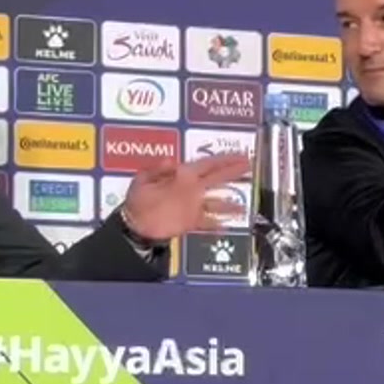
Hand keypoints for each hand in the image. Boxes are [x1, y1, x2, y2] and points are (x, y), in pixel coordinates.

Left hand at [118, 153, 250, 241]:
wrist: (134, 228)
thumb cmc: (137, 202)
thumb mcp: (143, 180)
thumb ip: (159, 170)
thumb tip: (175, 161)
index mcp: (182, 176)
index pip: (208, 165)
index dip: (225, 160)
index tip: (241, 156)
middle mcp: (190, 189)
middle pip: (216, 179)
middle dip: (233, 172)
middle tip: (249, 166)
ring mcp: (191, 206)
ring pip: (215, 203)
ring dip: (229, 205)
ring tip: (243, 206)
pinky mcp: (189, 222)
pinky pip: (206, 223)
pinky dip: (216, 225)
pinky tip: (226, 227)